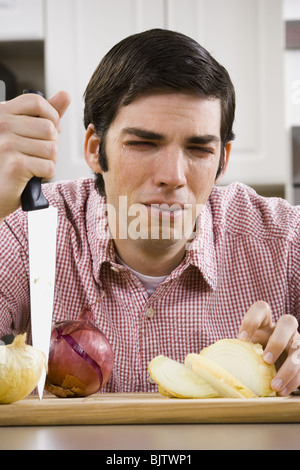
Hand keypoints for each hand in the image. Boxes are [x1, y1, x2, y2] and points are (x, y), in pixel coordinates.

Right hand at [0, 90, 70, 220]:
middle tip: (37, 154)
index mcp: (2, 113)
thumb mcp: (24, 132)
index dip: (50, 116)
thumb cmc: (8, 161)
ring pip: (51, 149)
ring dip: (49, 161)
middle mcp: (1, 125)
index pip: (37, 102)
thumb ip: (44, 114)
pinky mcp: (15, 165)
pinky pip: (48, 166)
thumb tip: (65, 95)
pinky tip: (32, 175)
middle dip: (51, 144)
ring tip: (34, 165)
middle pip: (49, 128)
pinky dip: (45, 174)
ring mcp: (6, 144)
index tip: (47, 130)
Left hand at [238, 301, 299, 395]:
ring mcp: (296, 342)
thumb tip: (200, 362)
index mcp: (265, 322)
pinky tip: (282, 392)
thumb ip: (231, 352)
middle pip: (288, 321)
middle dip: (278, 340)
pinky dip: (293, 382)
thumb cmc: (252, 356)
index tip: (241, 339)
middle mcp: (284, 329)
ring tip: (274, 385)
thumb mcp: (244, 350)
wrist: (273, 366)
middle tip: (266, 359)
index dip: (252, 320)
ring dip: (288, 367)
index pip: (261, 309)